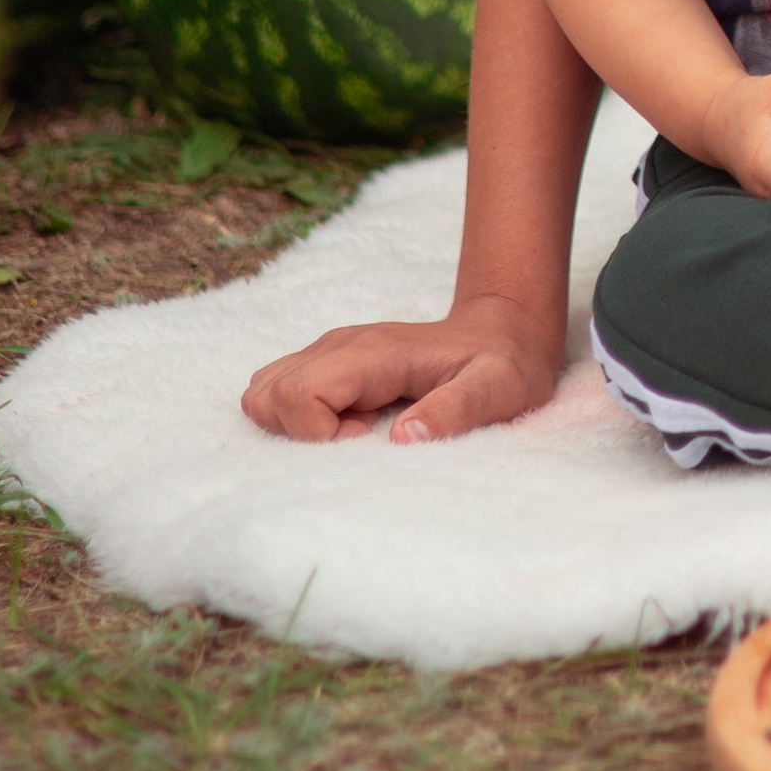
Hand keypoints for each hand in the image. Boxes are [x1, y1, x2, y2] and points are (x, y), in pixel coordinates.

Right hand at [242, 293, 566, 446]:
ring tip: (356, 432)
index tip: (367, 438)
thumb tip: (404, 437)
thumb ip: (458, 409)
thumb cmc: (504, 365)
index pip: (297, 393)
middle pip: (267, 393)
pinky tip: (352, 426)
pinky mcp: (332, 366)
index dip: (319, 433)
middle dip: (299, 434)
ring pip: (265, 392)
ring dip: (296, 427)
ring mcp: (332, 353)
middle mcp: (340, 346)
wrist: (506, 332)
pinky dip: (301, 421)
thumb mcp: (499, 389)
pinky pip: (283, 395)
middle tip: (360, 437)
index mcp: (372, 351)